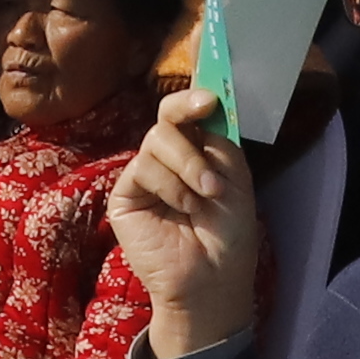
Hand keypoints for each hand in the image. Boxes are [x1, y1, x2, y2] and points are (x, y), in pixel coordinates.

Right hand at [108, 86, 262, 355]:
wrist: (213, 278)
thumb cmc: (229, 232)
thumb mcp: (234, 175)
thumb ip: (217, 137)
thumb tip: (206, 97)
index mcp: (198, 150)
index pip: (189, 111)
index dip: (194, 91)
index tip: (208, 80)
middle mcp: (169, 158)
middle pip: (168, 114)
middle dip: (188, 110)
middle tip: (206, 109)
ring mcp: (145, 175)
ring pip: (157, 139)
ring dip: (188, 164)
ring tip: (204, 196)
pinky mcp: (125, 195)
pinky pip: (144, 167)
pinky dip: (170, 184)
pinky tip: (183, 207)